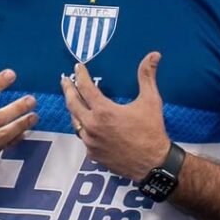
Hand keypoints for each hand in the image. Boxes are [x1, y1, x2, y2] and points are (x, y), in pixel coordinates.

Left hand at [61, 52, 170, 180]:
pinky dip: (83, 128)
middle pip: (72, 103)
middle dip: (68, 89)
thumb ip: (147, 76)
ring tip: (73, 100)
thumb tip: (154, 55)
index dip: (80, 75)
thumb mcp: (151, 100)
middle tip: (65, 81)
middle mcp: (92, 126)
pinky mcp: (93, 155)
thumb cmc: (152, 131)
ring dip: (73, 109)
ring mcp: (91, 142)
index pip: (85, 87)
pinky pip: (83, 137)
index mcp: (104, 111)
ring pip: (75, 121)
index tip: (77, 67)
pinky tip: (86, 124)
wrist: (153, 164)